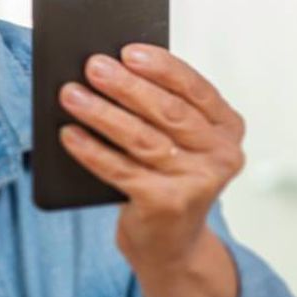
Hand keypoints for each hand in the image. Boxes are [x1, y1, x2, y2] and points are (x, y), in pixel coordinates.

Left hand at [58, 44, 245, 267]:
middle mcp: (222, 154)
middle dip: (126, 86)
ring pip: (142, 138)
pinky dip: (91, 150)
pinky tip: (69, 134)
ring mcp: (198, 182)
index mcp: (227, 127)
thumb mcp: (176, 141)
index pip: (195, 88)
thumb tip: (110, 69)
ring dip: (102, 113)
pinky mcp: (169, 205)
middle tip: (93, 66)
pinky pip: (121, 170)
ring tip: (71, 94)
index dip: (162, 67)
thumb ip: (159, 108)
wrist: (170, 245)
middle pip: (168, 112)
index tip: (128, 51)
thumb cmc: (167, 177)